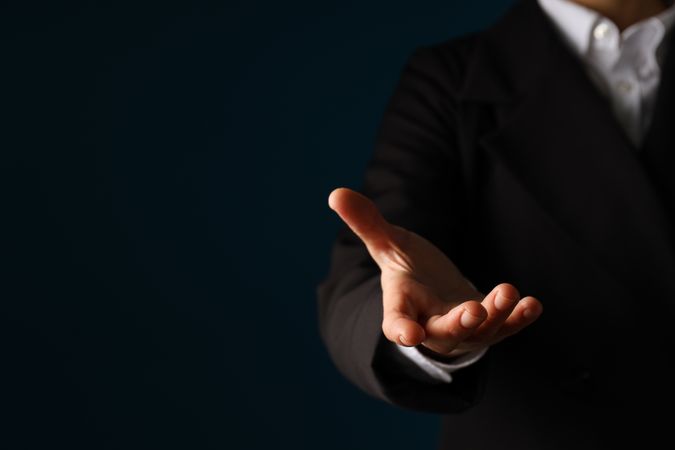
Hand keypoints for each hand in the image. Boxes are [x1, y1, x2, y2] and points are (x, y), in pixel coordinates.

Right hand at [328, 187, 542, 358]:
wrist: (434, 291)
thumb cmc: (407, 268)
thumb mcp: (388, 244)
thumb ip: (367, 223)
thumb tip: (335, 193)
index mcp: (402, 307)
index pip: (397, 322)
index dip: (401, 329)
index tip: (407, 335)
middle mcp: (431, 325)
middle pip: (444, 333)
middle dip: (459, 324)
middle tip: (472, 312)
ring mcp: (462, 330)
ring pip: (480, 332)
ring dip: (496, 315)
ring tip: (509, 291)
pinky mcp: (488, 325)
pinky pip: (505, 327)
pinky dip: (519, 318)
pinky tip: (534, 304)